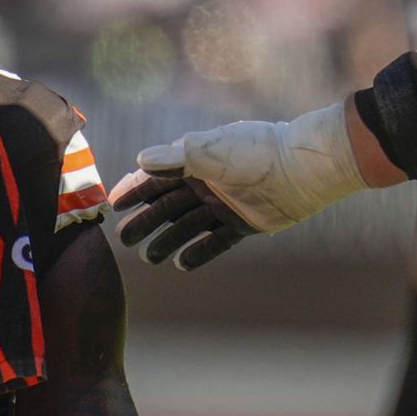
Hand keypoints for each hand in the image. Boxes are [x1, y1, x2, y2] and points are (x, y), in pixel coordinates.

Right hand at [110, 103, 365, 269]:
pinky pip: (214, 241)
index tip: (113, 205)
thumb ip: (174, 158)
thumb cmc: (254, 152)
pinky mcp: (242, 223)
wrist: (303, 169)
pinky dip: (198, 252)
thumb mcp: (210, 151)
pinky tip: (181, 264)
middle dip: (144, 221)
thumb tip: (140, 161)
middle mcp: (206, 183)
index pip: (155, 178)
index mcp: (194, 161)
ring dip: (167, 240)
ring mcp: (223, 204)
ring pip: (187, 225)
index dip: (133, 190)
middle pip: (167, 205)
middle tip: (124, 239)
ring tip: (150, 258)